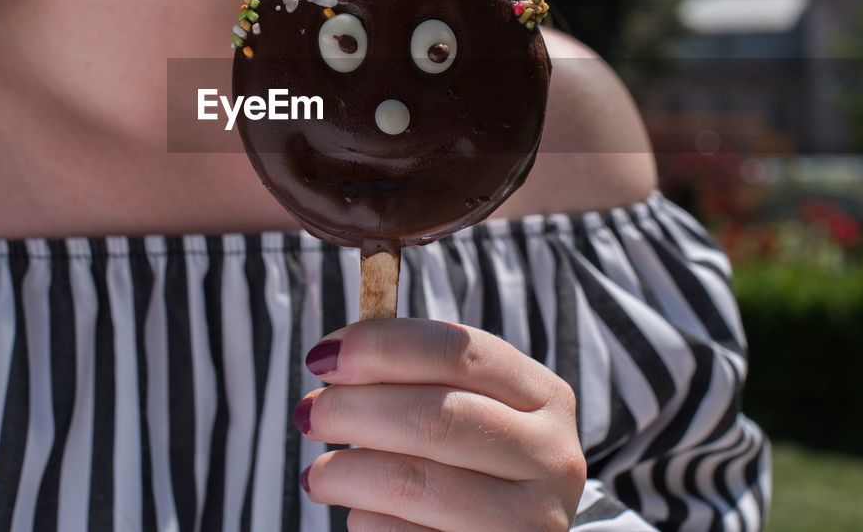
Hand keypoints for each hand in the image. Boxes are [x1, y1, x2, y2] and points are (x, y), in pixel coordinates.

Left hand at [295, 318, 586, 531]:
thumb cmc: (472, 465)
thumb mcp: (470, 409)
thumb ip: (420, 375)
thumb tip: (335, 354)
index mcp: (545, 398)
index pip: (459, 351)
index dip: (382, 347)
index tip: (323, 356)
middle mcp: (551, 457)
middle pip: (434, 416)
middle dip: (353, 409)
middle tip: (310, 413)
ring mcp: (528, 521)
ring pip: (411, 482)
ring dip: (345, 471)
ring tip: (319, 474)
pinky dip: (366, 521)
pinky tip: (361, 514)